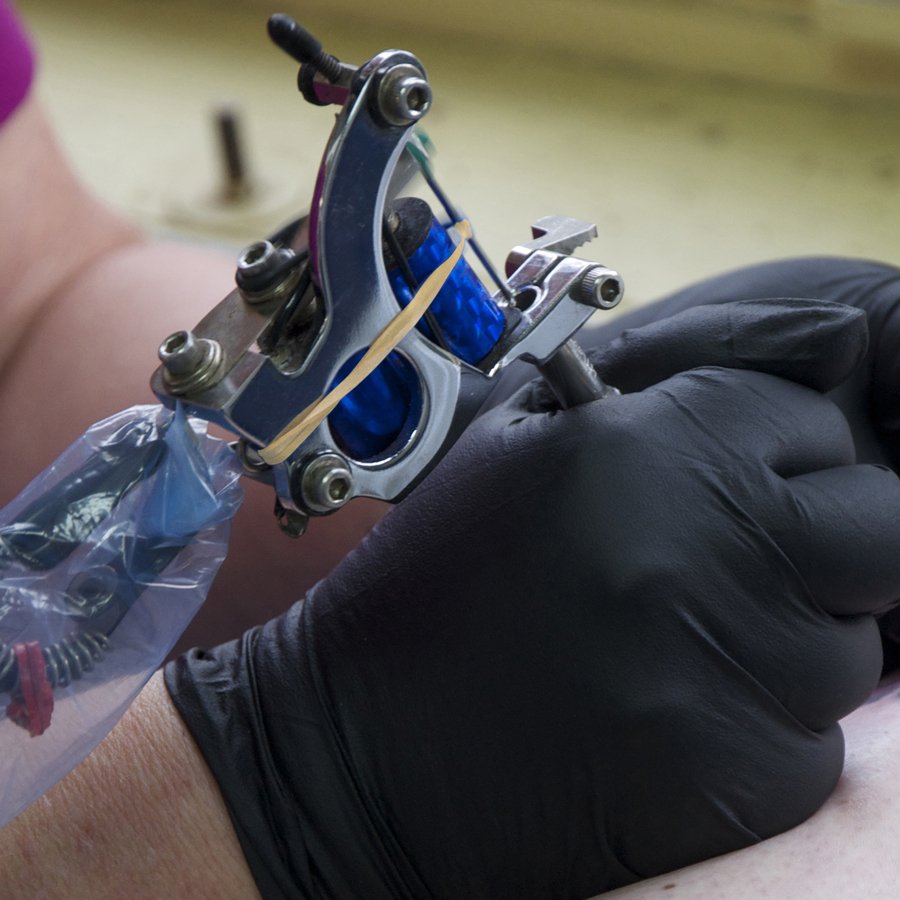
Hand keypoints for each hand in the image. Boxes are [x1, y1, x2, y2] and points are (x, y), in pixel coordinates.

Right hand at [167, 298, 899, 897]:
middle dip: (827, 535)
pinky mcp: (746, 780)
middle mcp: (708, 552)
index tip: (741, 480)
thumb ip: (637, 410)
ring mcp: (736, 674)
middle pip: (876, 527)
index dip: (782, 450)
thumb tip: (741, 405)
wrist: (371, 744)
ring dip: (788, 640)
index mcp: (643, 452)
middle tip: (750, 560)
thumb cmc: (438, 585)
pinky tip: (668, 719)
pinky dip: (760, 728)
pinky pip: (812, 742)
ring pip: (848, 646)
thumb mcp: (511, 453)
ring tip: (682, 648)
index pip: (812, 423)